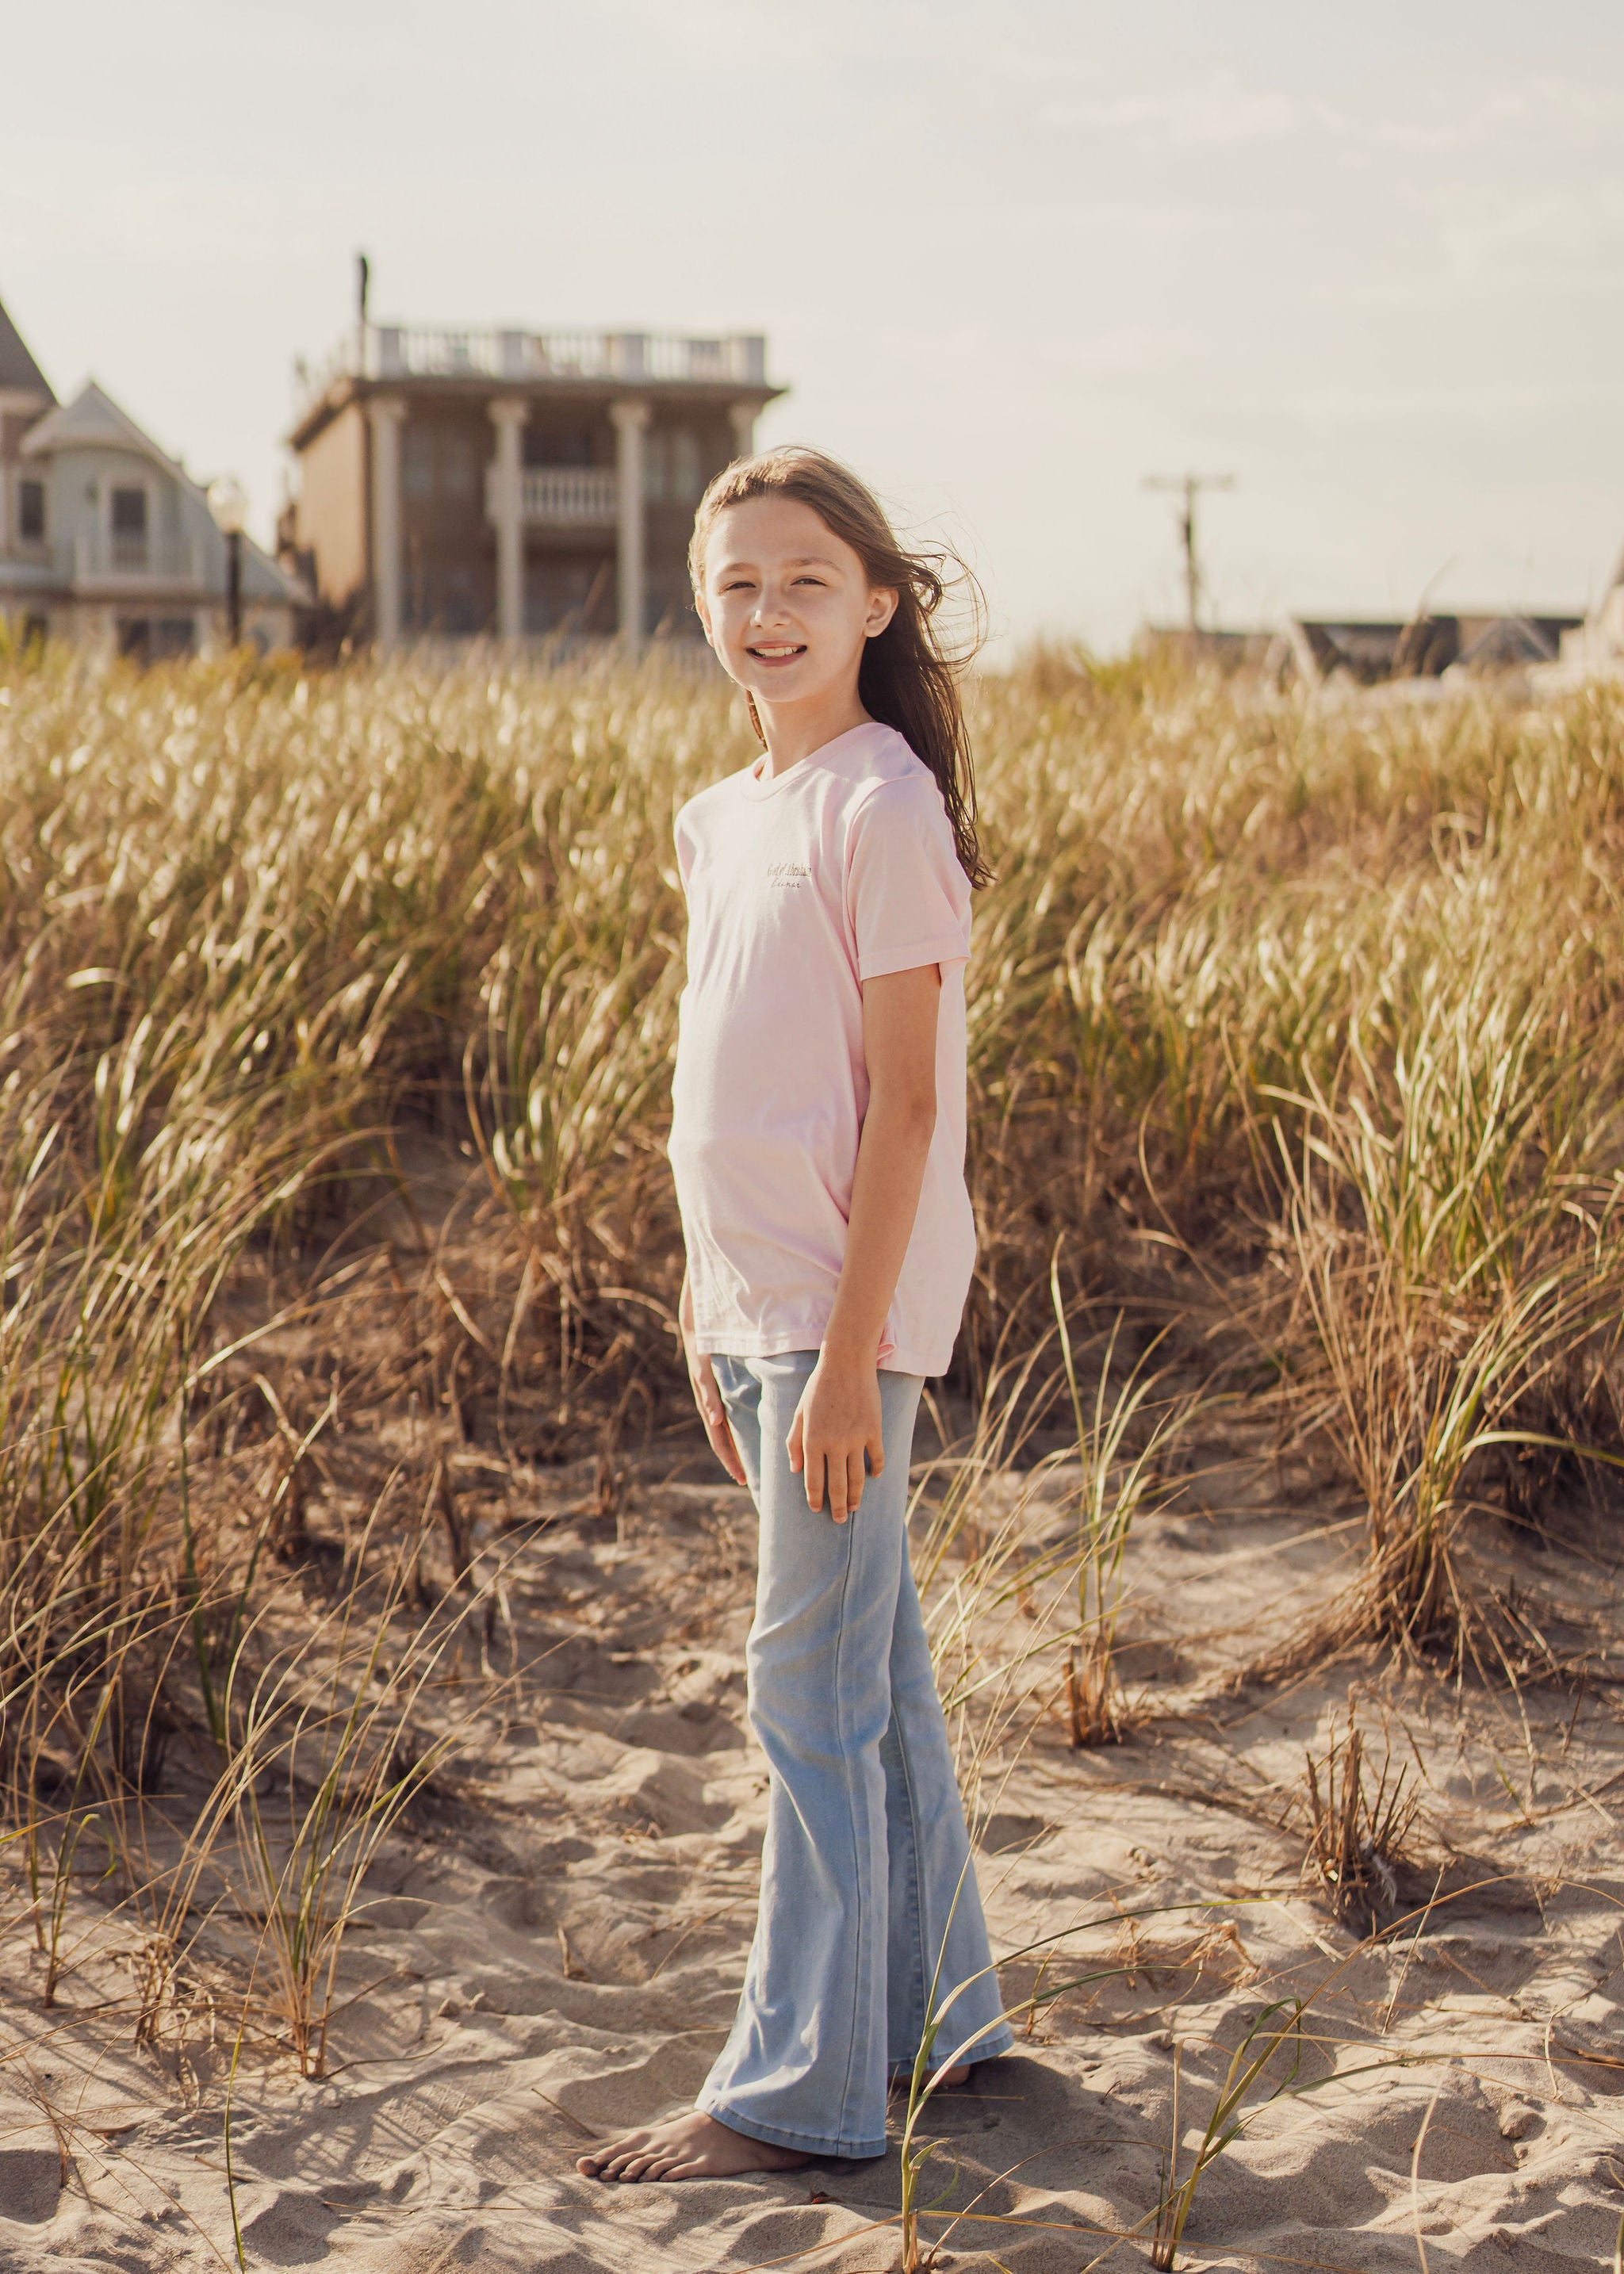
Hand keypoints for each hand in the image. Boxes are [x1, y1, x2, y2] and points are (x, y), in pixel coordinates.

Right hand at [686, 1342, 745, 1485]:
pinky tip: (745, 1439)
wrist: (696, 1327)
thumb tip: (715, 1420)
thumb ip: (708, 1394)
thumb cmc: (702, 1349)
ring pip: (724, 1433)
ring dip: (734, 1451)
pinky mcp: (718, 1394)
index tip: (742, 1478)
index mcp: (708, 1406)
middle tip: (747, 1482)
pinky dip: (734, 1433)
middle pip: (722, 1442)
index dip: (730, 1460)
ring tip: (748, 1468)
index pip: (719, 1442)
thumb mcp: (703, 1371)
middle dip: (734, 1462)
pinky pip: (727, 1419)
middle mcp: (710, 1407)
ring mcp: (713, 1402)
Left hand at [787, 1351, 883, 1522]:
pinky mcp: (874, 1431)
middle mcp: (835, 1444)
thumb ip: (794, 1443)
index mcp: (813, 1441)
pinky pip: (877, 1458)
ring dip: (857, 1497)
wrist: (846, 1363)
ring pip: (858, 1478)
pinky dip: (876, 1470)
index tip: (816, 1509)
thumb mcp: (799, 1413)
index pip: (814, 1480)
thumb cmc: (818, 1387)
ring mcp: (857, 1439)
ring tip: (854, 1507)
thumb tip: (795, 1470)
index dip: (815, 1499)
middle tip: (839, 1519)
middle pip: (838, 1486)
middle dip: (838, 1507)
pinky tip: (873, 1477)